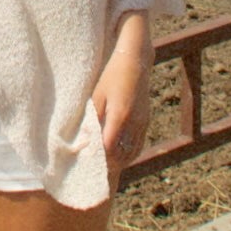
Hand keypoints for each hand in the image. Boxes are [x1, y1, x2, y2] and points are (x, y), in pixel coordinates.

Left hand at [92, 14, 151, 182]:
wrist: (136, 62)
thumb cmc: (112, 76)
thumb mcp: (97, 95)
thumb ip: (92, 118)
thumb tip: (85, 138)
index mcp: (119, 115)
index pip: (108, 146)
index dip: (98, 157)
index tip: (87, 161)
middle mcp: (133, 122)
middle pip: (121, 154)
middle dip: (108, 164)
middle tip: (94, 168)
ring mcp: (142, 122)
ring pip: (132, 152)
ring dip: (119, 161)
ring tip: (105, 165)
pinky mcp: (145, 121)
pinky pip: (138, 144)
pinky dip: (128, 154)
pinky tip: (118, 155)